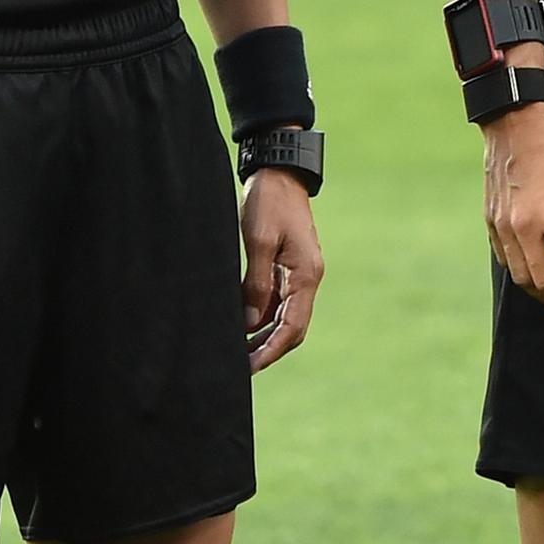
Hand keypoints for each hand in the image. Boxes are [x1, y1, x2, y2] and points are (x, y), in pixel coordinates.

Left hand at [239, 165, 323, 369]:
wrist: (279, 175)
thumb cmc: (270, 203)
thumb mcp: (260, 242)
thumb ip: (256, 284)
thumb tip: (249, 323)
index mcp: (306, 275)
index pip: (294, 327)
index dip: (272, 350)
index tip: (250, 368)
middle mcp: (307, 279)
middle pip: (292, 327)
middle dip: (268, 349)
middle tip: (240, 368)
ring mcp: (298, 274)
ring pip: (284, 316)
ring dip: (263, 336)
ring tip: (236, 352)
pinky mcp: (287, 268)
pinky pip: (276, 301)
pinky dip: (260, 317)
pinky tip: (240, 325)